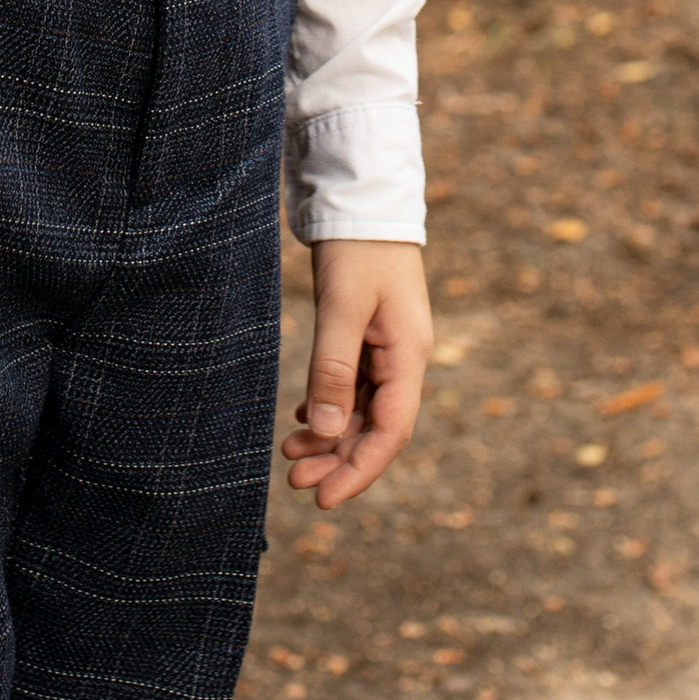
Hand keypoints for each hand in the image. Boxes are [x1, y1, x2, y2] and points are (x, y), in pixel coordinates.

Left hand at [281, 238, 429, 508]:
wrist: (361, 200)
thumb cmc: (358, 251)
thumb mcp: (342, 309)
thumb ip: (334, 370)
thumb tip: (330, 432)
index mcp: (409, 355)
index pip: (391, 432)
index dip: (359, 470)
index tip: (324, 499)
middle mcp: (404, 359)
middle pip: (376, 427)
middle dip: (338, 460)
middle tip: (295, 482)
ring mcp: (387, 349)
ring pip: (362, 410)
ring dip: (330, 436)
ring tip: (289, 455)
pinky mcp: (369, 337)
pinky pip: (353, 387)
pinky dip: (329, 407)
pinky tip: (304, 420)